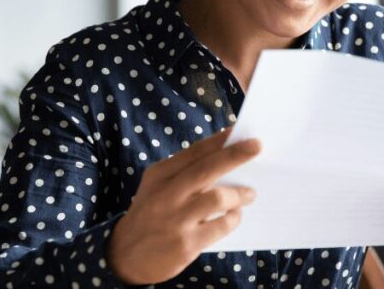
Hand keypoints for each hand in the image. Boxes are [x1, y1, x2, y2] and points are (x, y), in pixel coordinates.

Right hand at [108, 127, 260, 283]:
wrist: (125, 255)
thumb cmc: (152, 212)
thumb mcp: (158, 186)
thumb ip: (185, 172)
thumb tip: (226, 156)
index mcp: (160, 175)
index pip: (194, 152)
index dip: (219, 140)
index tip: (240, 129)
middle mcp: (166, 195)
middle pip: (206, 170)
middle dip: (234, 156)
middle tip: (257, 147)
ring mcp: (176, 220)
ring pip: (217, 198)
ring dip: (239, 194)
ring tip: (250, 193)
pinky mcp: (186, 244)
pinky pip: (220, 226)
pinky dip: (233, 218)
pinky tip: (235, 215)